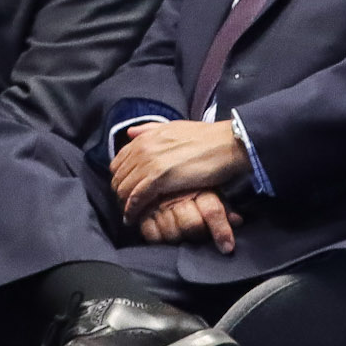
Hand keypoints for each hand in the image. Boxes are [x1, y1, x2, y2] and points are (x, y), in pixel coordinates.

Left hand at [109, 119, 249, 222]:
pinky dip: (132, 210)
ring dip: (124, 203)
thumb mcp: (174, 127)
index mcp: (145, 137)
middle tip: (128, 204)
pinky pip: (136, 198)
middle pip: (118, 176)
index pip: (118, 161)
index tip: (127, 189)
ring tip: (131, 213)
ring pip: (124, 188)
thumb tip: (130, 133)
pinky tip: (133, 218)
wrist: (227, 144)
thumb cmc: (206, 138)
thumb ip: (150, 130)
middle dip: (120, 192)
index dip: (120, 177)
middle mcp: (143, 148)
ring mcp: (149, 163)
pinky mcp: (159, 178)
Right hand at [138, 191, 242, 253]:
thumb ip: (224, 209)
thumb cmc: (192, 192)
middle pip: (192, 224)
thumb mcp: (212, 195)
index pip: (212, 211)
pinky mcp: (143, 215)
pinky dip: (159, 239)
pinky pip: (153, 235)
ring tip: (181, 235)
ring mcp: (160, 206)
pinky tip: (165, 235)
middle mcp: (179, 197)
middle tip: (198, 236)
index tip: (227, 248)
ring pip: (172, 233)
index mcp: (200, 190)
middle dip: (198, 234)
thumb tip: (238, 221)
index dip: (221, 230)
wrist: (159, 179)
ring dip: (179, 238)